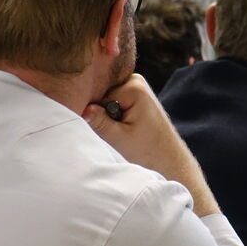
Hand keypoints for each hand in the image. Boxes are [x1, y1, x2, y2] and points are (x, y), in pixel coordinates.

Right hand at [82, 74, 218, 216]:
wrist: (170, 164)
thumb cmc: (148, 153)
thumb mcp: (118, 139)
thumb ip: (97, 121)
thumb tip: (76, 105)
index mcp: (133, 86)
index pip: (95, 94)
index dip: (93, 113)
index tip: (104, 130)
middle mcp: (135, 81)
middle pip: (100, 94)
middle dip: (100, 114)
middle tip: (116, 134)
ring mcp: (135, 89)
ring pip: (105, 101)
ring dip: (106, 118)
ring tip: (121, 134)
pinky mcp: (135, 99)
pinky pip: (113, 105)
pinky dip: (113, 119)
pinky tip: (122, 131)